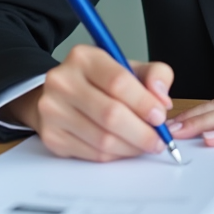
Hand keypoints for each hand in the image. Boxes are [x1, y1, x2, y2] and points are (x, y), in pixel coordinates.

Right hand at [6, 43, 173, 162]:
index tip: (160, 116)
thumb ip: (155, 74)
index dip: (144, 103)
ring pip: (102, 139)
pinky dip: (115, 155)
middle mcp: (62, 81)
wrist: (61, 94)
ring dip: (131, 147)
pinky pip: (92, 154)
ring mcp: (52, 110)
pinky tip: (124, 148)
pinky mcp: (51, 136)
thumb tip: (162, 100)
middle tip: (158, 140)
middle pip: (110, 114)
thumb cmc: (100, 82)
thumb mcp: (129, 68)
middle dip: (142, 132)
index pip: (118, 82)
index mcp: (84, 57)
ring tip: (145, 145)